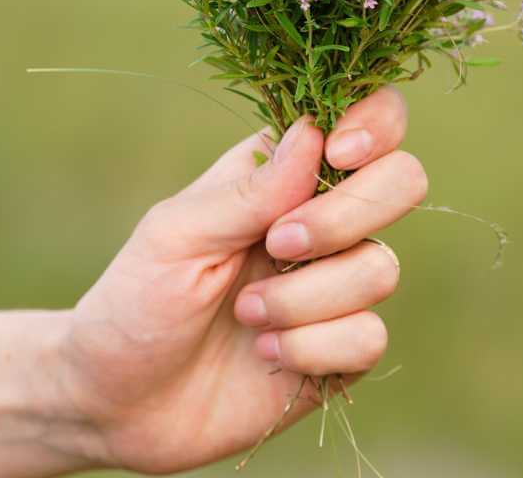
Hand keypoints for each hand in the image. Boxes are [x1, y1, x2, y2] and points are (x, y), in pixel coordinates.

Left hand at [57, 87, 425, 472]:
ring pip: (381, 267)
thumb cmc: (136, 302)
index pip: (367, 118)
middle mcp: (322, 220)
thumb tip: (314, 132)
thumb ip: (249, 190)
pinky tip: (266, 354)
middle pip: (403, 181)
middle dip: (345, 216)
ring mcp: (336, 286)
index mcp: (282, 172)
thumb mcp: (176, 235)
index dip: (374, 125)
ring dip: (305, 296)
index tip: (337, 154)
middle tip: (277, 243)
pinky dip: (312, 347)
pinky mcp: (341, 350)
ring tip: (246, 315)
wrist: (118, 404)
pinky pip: (369, 336)